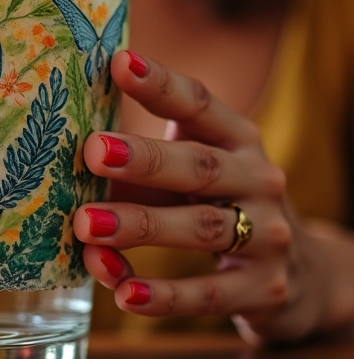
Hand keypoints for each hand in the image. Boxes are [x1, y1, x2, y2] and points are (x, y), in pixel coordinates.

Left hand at [74, 50, 332, 343]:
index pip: (199, 105)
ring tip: (85, 225)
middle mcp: (259, 179)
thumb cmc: (218, 205)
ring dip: (140, 225)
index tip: (118, 63)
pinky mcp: (264, 289)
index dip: (160, 84)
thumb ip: (140, 162)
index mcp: (237, 139)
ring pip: (200, 227)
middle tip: (92, 151)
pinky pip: (208, 294)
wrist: (298, 273)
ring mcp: (267, 235)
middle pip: (199, 166)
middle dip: (144, 159)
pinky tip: (122, 293)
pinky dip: (164, 295)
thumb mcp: (190, 172)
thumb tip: (61, 152)